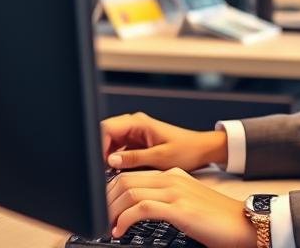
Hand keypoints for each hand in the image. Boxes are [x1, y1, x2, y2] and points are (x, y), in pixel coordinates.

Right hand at [101, 112, 228, 171]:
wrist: (201, 150)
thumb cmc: (186, 149)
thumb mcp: (160, 157)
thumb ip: (134, 158)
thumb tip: (111, 160)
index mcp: (139, 123)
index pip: (107, 128)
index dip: (98, 145)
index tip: (98, 164)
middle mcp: (134, 125)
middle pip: (105, 135)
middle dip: (100, 153)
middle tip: (101, 173)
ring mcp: (135, 134)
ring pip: (110, 144)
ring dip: (107, 158)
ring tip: (109, 175)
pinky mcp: (136, 144)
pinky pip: (118, 150)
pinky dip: (115, 161)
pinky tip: (118, 173)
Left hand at [107, 168, 256, 247]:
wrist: (245, 223)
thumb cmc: (219, 218)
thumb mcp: (188, 203)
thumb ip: (167, 201)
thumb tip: (141, 211)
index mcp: (174, 174)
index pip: (132, 174)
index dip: (111, 191)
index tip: (104, 207)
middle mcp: (173, 178)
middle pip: (126, 180)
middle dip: (106, 200)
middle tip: (100, 218)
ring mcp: (176, 192)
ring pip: (130, 192)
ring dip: (111, 210)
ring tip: (107, 226)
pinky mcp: (179, 208)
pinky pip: (141, 209)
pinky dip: (124, 219)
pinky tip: (119, 231)